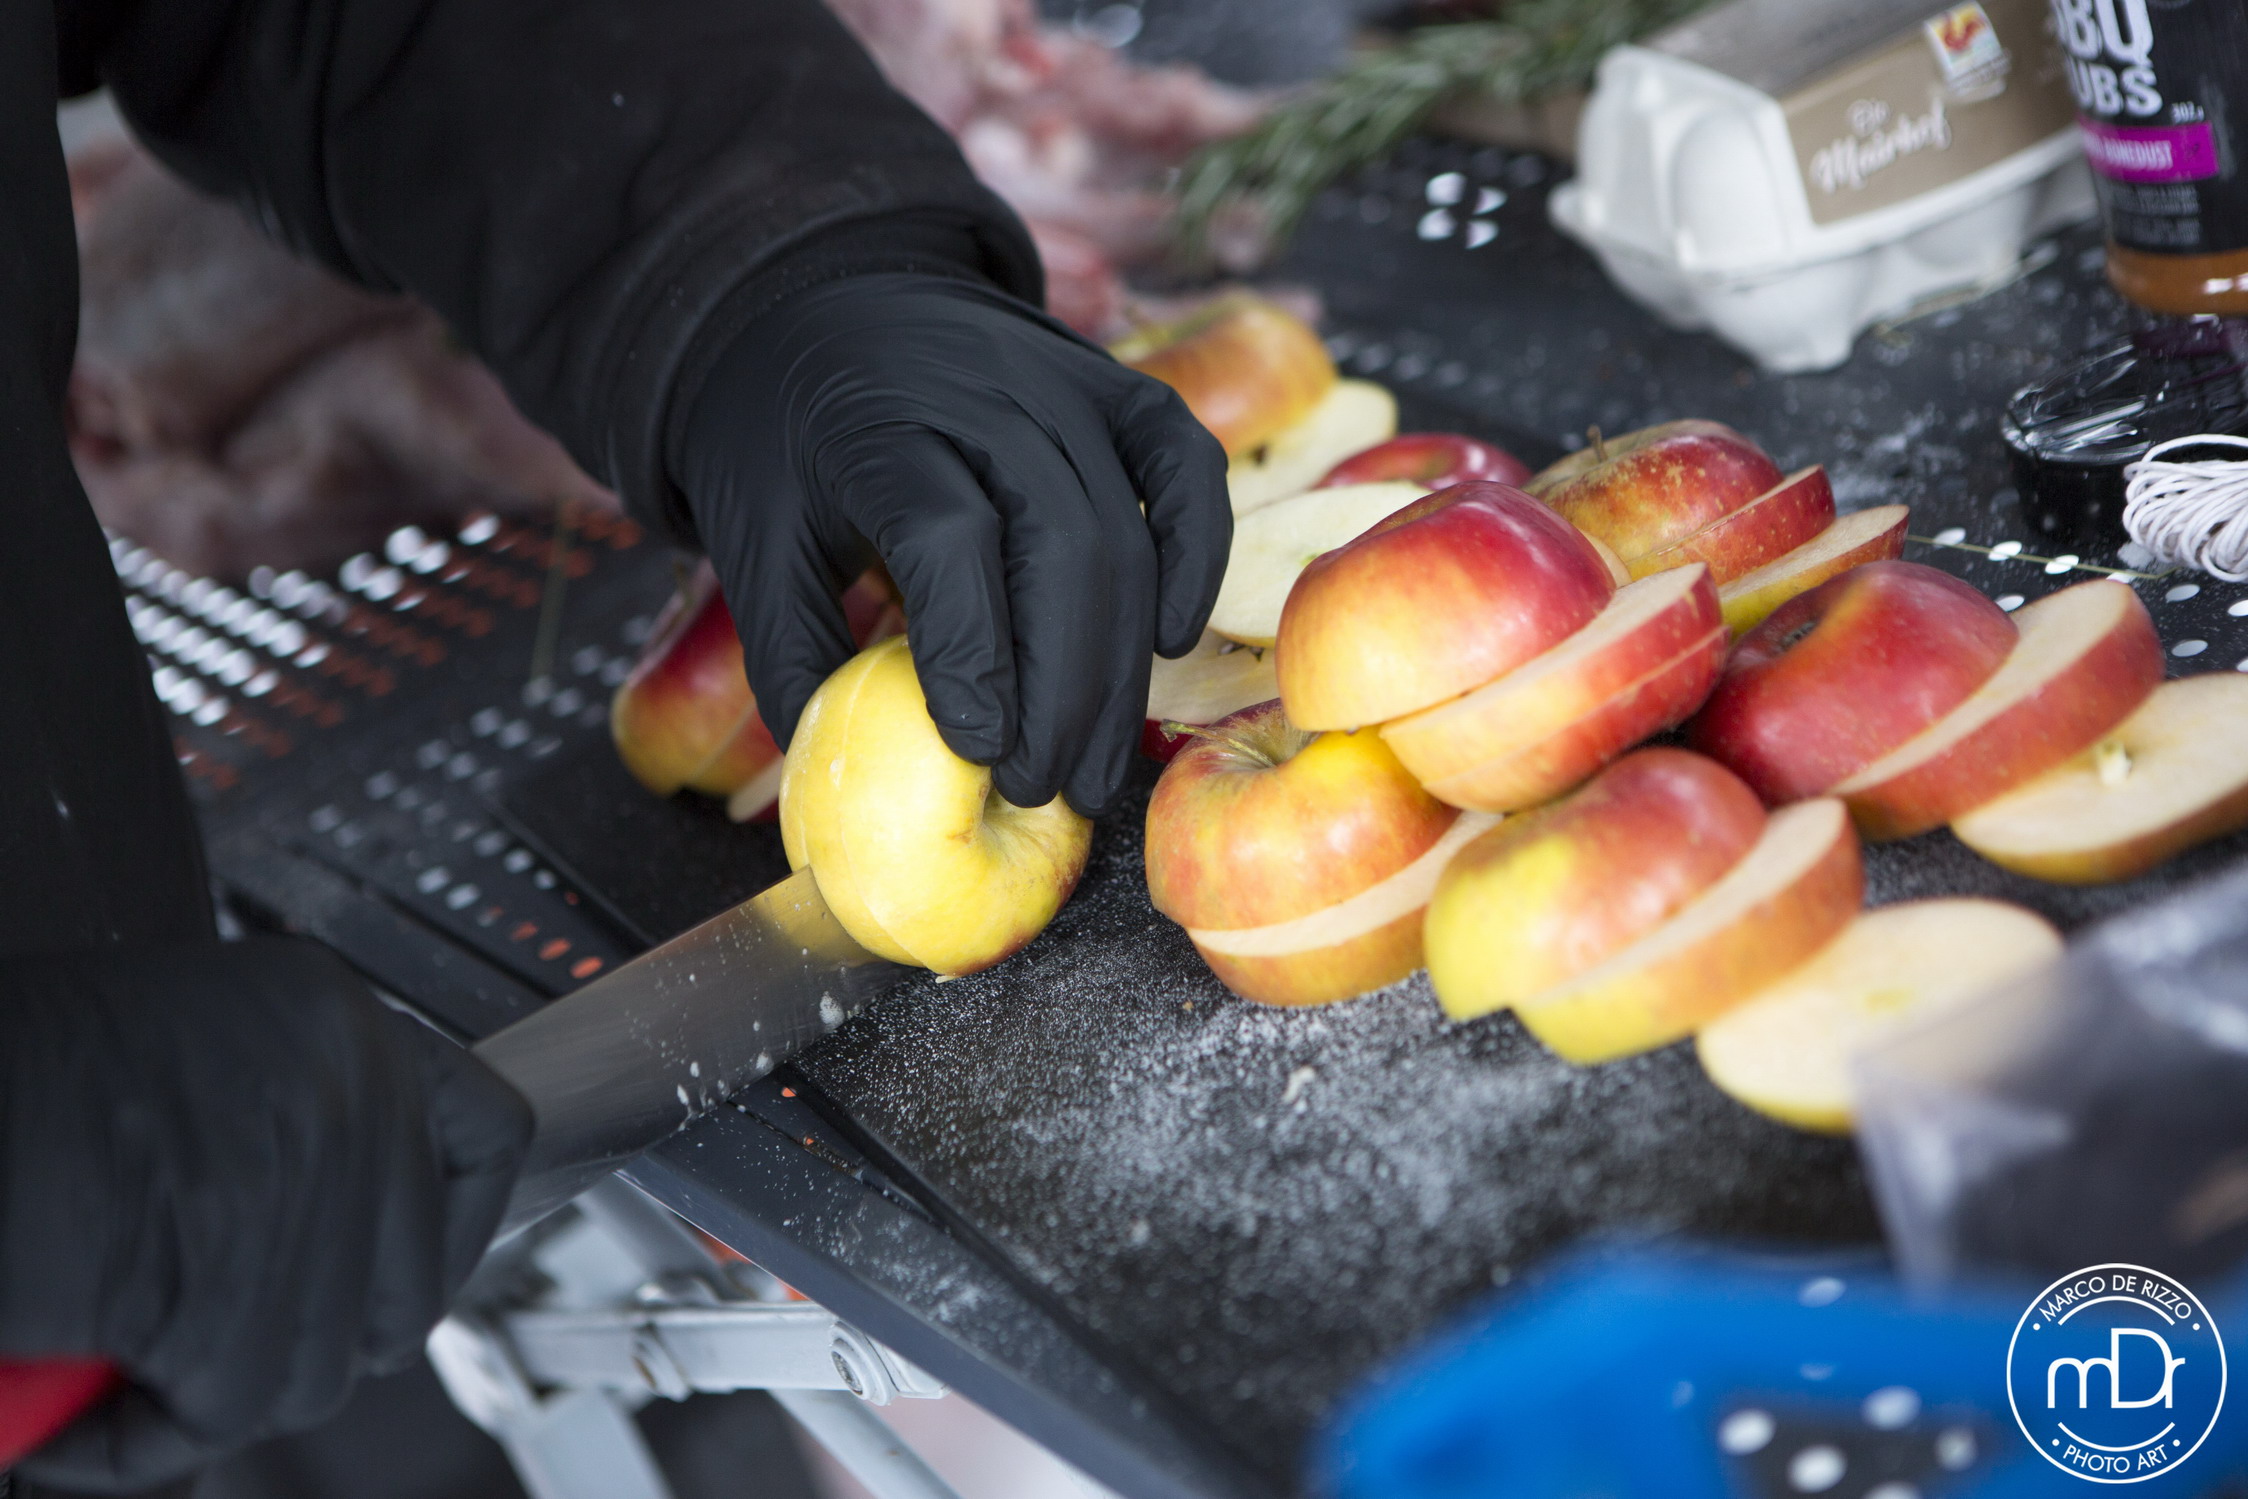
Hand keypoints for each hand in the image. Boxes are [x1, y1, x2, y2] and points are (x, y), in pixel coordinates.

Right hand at [0, 937, 529, 1490]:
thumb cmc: (16, 1092)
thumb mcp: (193, 1061)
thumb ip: (292, 1132)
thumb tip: (360, 1250)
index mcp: (335, 1018)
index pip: (487, 1136)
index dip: (453, 1228)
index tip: (403, 1270)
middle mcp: (346, 1079)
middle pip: (407, 1285)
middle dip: (308, 1337)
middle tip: (204, 1335)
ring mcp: (302, 1172)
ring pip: (319, 1366)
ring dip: (212, 1392)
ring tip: (123, 1360)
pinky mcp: (231, 1274)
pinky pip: (227, 1413)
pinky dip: (140, 1443)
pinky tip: (80, 1409)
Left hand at [675, 273, 1230, 816]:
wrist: (823, 302)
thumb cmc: (787, 440)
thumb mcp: (753, 535)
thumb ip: (792, 652)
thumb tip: (841, 781)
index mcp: (875, 425)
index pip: (948, 538)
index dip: (973, 653)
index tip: (979, 751)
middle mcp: (984, 393)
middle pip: (1058, 548)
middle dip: (1062, 690)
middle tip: (1046, 788)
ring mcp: (1063, 382)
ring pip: (1125, 532)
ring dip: (1120, 666)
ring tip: (1093, 766)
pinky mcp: (1117, 386)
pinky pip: (1186, 467)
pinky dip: (1196, 554)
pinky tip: (1171, 640)